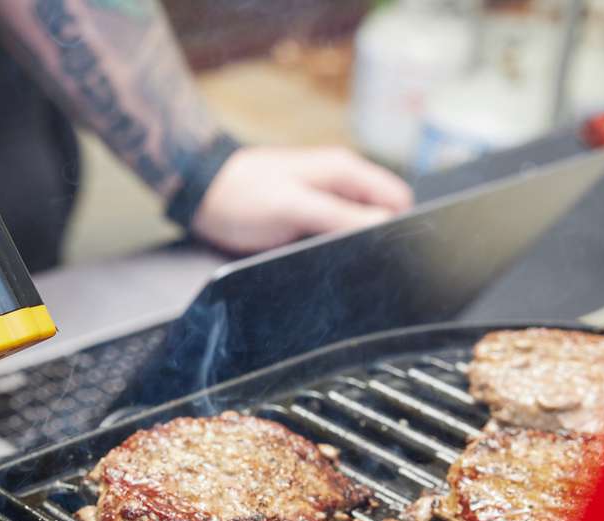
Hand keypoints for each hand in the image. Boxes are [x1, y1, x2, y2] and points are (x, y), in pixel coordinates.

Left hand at [189, 146, 413, 254]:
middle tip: (361, 265)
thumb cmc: (242, 195)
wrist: (202, 196)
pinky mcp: (309, 220)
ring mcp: (325, 202)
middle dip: (378, 240)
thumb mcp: (293, 207)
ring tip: (339, 266)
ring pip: (358, 230)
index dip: (400, 226)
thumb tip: (384, 226)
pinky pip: (335, 237)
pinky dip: (334, 250)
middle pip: (381, 217)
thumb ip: (339, 215)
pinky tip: (322, 263)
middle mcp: (340, 185)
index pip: (396, 199)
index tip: (391, 253)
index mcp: (345, 172)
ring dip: (354, 248)